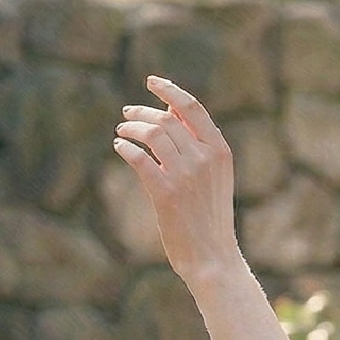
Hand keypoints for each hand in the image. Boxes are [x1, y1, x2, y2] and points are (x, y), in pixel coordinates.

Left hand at [113, 77, 239, 286]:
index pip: (192, 108)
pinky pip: (139, 158)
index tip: (151, 81)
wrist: (213, 258)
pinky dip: (125, 147)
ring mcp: (186, 175)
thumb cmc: (210, 219)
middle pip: (167, 119)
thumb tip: (171, 115)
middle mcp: (204, 159)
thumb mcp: (215, 178)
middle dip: (143, 113)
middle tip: (127, 115)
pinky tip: (119, 147)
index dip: (170, 90)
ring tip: (122, 131)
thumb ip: (199, 147)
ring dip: (131, 128)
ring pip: (152, 134)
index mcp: (220, 152)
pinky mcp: (166, 193)